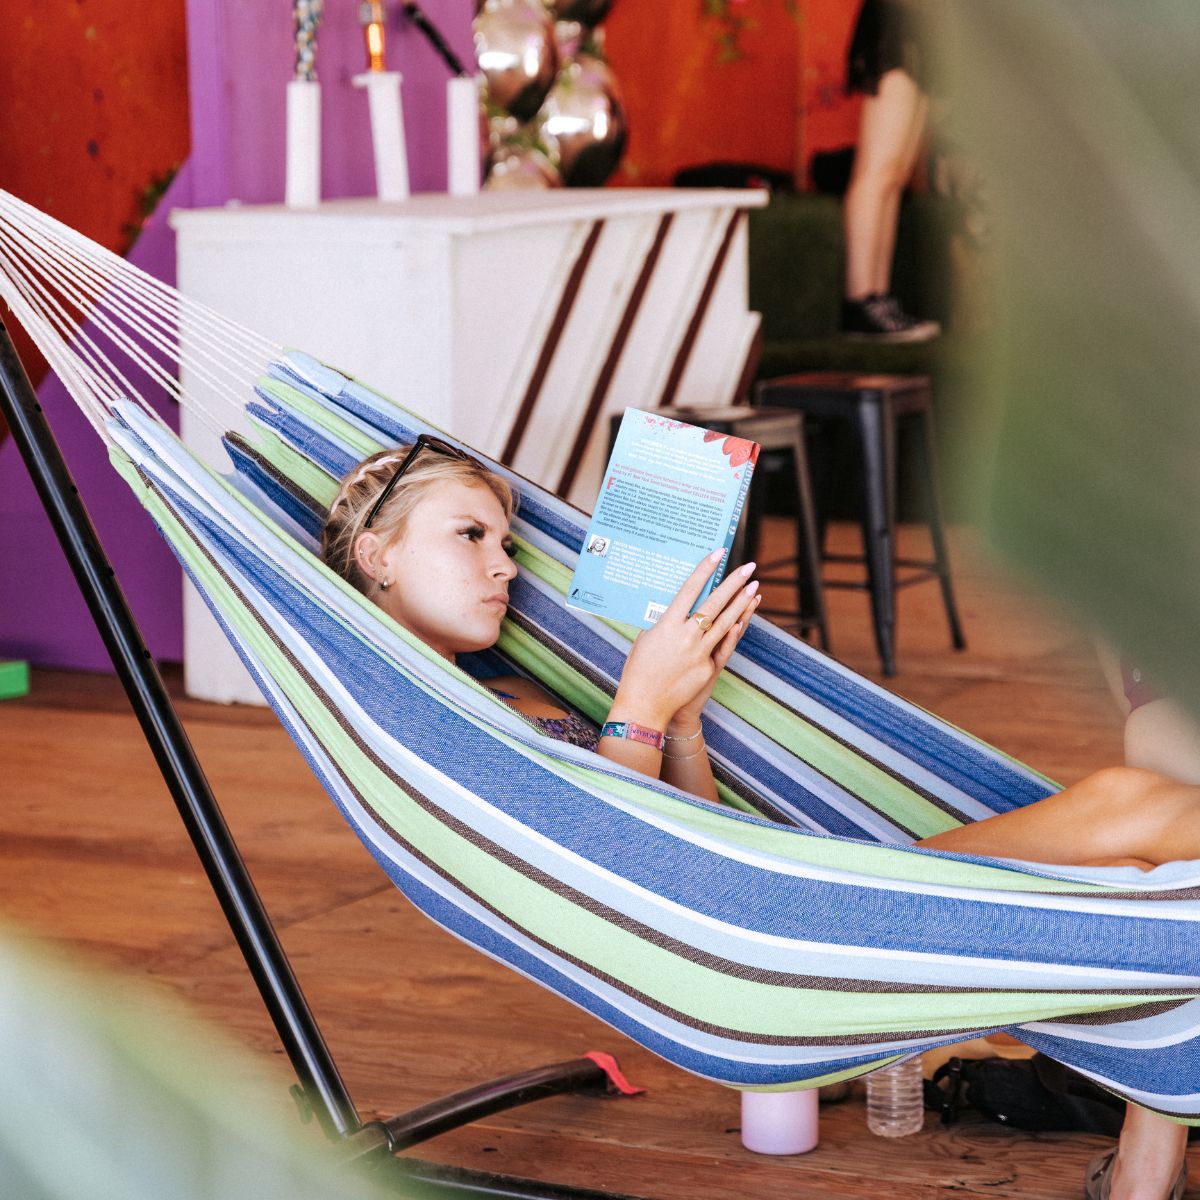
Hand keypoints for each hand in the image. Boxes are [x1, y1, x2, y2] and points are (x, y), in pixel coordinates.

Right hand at [609, 550, 760, 729]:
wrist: (645, 705)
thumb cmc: (640, 670)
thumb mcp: (646, 639)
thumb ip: (663, 622)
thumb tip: (678, 606)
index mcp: (666, 624)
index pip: (689, 590)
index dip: (705, 570)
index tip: (718, 555)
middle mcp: (685, 636)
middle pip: (713, 603)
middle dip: (733, 583)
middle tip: (748, 567)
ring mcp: (698, 652)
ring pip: (724, 622)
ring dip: (740, 603)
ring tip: (753, 587)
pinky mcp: (707, 668)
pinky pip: (722, 646)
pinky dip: (733, 631)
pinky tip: (743, 618)